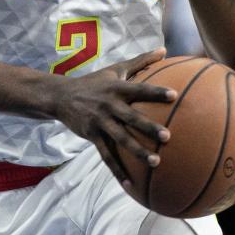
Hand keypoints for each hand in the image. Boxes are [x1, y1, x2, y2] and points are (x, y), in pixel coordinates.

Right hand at [53, 48, 175, 188]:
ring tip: (156, 162)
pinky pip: (106, 155)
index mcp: (116, 88)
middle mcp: (108, 105)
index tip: (173, 95)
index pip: (139, 89)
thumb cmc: (95, 82)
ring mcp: (99, 122)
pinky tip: (131, 184)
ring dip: (138, 151)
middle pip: (131, 117)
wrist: (61, 96)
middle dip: (148, 127)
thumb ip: (141, 61)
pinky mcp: (92, 136)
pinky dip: (118, 170)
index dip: (155, 92)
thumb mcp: (115, 69)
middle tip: (167, 136)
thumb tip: (164, 50)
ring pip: (120, 139)